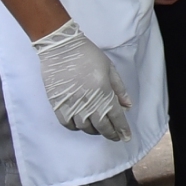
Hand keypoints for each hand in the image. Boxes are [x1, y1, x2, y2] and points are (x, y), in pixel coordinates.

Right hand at [32, 18, 131, 140]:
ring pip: (85, 127)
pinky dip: (76, 127)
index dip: (122, 129)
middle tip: (115, 137)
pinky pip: (67, 124)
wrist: (60, 48)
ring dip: (94, 131)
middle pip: (101, 126)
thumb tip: (127, 106)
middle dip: (110, 134)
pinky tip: (81, 125)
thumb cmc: (88, 55)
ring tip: (99, 129)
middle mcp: (88, 102)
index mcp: (103, 92)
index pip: (115, 117)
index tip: (126, 137)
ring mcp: (71, 105)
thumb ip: (119, 88)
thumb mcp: (109, 68)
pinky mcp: (57, 105)